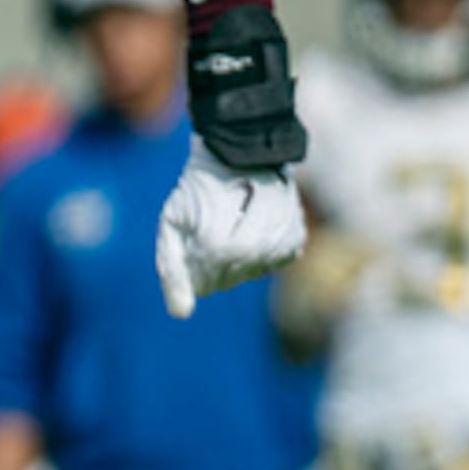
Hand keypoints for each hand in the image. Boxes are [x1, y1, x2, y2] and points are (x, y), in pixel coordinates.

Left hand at [155, 140, 305, 316]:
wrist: (240, 155)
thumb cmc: (198, 190)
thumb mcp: (172, 225)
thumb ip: (172, 270)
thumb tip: (180, 315)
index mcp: (220, 236)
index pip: (208, 275)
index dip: (196, 270)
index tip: (188, 248)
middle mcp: (257, 239)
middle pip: (231, 275)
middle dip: (214, 268)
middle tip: (204, 240)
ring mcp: (281, 238)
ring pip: (254, 271)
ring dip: (235, 262)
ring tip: (225, 230)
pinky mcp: (296, 237)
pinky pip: (274, 262)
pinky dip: (256, 255)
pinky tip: (246, 233)